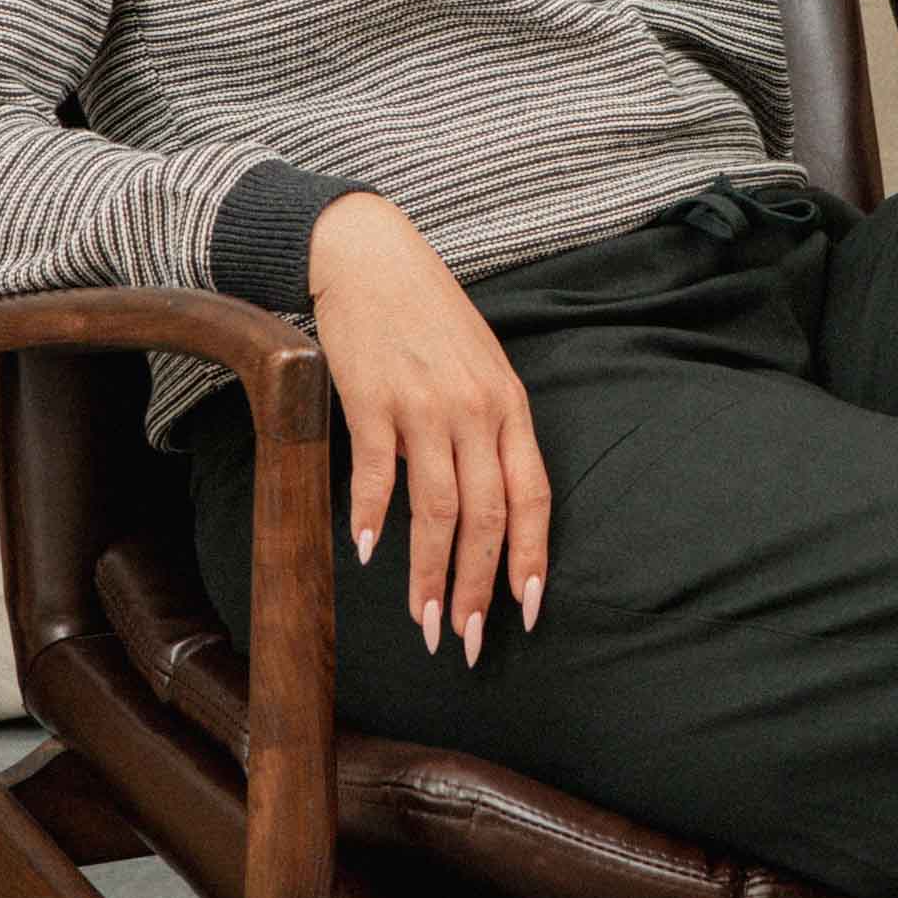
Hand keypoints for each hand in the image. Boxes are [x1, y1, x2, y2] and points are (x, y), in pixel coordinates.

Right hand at [307, 191, 550, 663]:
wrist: (371, 257)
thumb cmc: (429, 314)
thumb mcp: (482, 365)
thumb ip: (490, 429)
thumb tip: (491, 505)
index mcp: (509, 405)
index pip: (531, 497)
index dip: (530, 559)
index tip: (526, 612)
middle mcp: (474, 410)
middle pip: (486, 517)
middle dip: (477, 588)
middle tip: (463, 640)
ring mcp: (423, 406)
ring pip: (435, 510)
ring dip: (428, 573)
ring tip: (421, 620)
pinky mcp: (372, 400)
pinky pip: (374, 474)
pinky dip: (369, 517)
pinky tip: (366, 552)